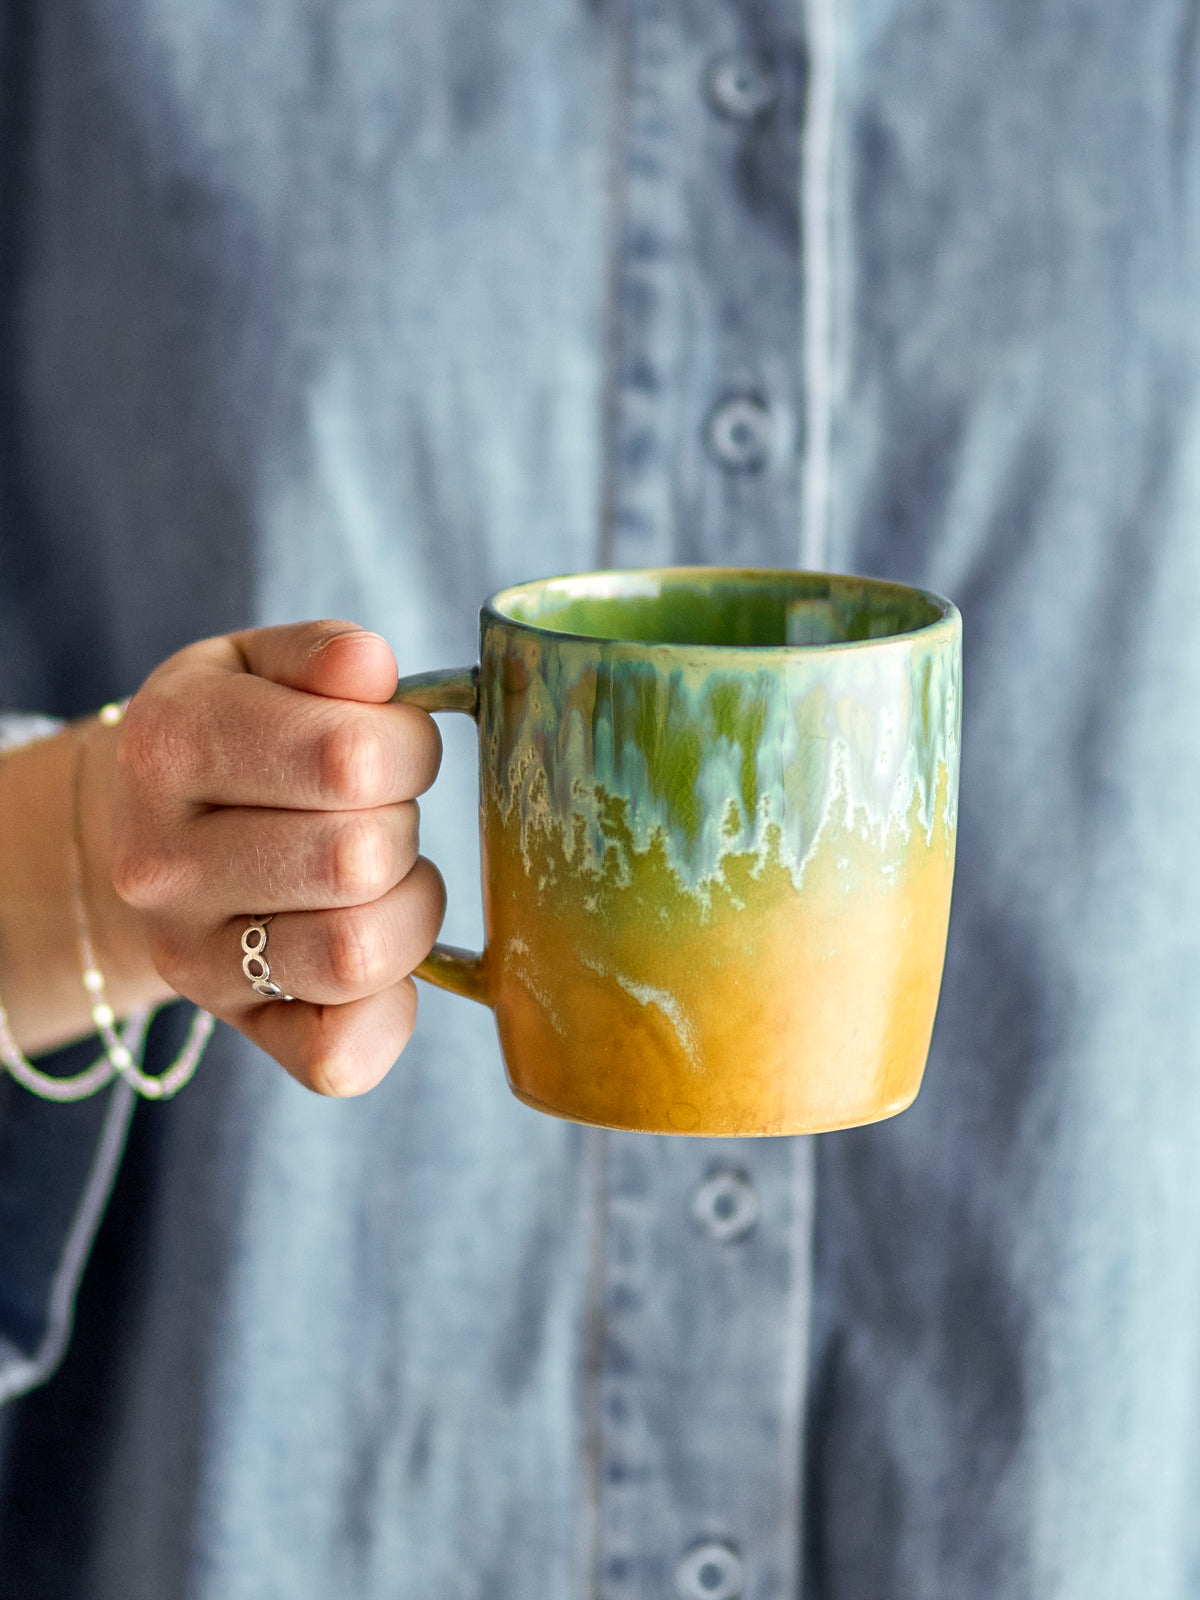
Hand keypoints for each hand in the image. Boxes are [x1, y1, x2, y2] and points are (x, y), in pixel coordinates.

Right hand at [107, 621, 443, 1095]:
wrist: (157, 831)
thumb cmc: (239, 736)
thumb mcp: (261, 667)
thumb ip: (323, 655)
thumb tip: (368, 666)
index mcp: (171, 746)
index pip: (350, 756)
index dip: (408, 746)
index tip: (391, 747)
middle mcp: (162, 864)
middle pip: (359, 857)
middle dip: (402, 823)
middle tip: (378, 813)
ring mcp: (193, 959)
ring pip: (359, 955)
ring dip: (409, 906)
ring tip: (382, 876)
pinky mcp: (239, 1028)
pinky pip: (344, 1055)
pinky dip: (390, 1011)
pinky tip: (380, 958)